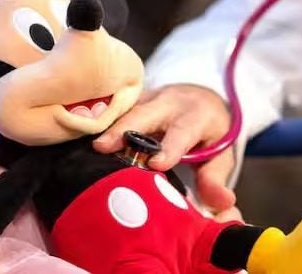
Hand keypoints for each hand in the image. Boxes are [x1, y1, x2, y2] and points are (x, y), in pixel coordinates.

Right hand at [93, 84, 239, 217]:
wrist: (198, 97)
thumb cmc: (209, 132)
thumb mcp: (221, 153)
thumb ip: (216, 178)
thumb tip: (222, 204)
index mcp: (196, 115)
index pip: (182, 131)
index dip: (169, 147)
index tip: (155, 164)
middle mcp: (169, 102)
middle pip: (145, 114)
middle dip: (123, 130)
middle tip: (102, 148)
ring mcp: (146, 98)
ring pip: (123, 110)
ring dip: (104, 126)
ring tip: (85, 145)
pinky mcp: (129, 100)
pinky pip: (112, 109)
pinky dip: (97, 122)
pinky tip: (78, 134)